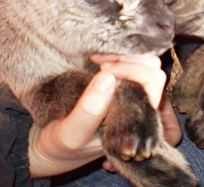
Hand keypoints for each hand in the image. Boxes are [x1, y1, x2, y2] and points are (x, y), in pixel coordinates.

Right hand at [29, 54, 180, 177]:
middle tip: (100, 62)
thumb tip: (107, 77)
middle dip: (127, 58)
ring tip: (97, 59)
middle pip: (151, 66)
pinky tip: (96, 59)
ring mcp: (129, 91)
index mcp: (136, 118)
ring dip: (121, 55)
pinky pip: (128, 61)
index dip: (130, 69)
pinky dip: (115, 54)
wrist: (50, 149)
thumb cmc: (62, 146)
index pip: (152, 80)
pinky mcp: (117, 82)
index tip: (103, 71)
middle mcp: (137, 103)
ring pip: (142, 60)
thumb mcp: (70, 135)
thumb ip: (89, 112)